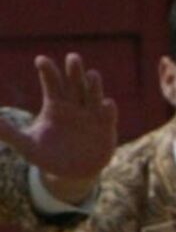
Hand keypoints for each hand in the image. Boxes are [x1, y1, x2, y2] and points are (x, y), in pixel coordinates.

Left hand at [0, 54, 117, 203]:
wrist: (72, 174)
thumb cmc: (48, 156)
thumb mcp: (27, 145)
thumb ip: (9, 132)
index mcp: (55, 105)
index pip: (51, 83)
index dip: (47, 71)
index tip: (41, 60)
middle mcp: (75, 106)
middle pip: (75, 84)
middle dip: (74, 71)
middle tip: (73, 57)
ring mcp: (92, 116)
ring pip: (93, 96)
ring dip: (93, 86)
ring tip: (92, 75)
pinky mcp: (105, 129)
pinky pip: (108, 117)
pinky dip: (108, 110)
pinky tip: (106, 103)